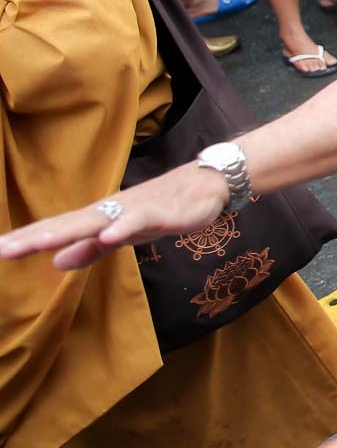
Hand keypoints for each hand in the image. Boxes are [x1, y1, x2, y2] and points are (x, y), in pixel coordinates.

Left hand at [0, 163, 228, 270]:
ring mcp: (134, 210)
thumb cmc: (164, 208)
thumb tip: (56, 263)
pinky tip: (110, 236)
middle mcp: (110, 211)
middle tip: (3, 249)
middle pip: (68, 225)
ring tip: (40, 244)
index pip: (59, 229)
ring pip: (97, 222)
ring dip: (69, 231)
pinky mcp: (161, 212)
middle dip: (36, 237)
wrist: (206, 184)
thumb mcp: (124, 235)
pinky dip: (124, 227)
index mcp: (100, 218)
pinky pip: (140, 220)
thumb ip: (92, 248)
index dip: (29, 240)